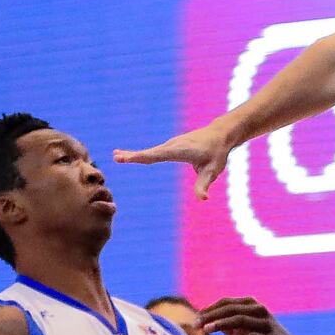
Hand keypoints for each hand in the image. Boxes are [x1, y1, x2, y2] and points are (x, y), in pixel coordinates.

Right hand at [113, 122, 232, 198]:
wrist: (219, 134)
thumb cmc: (217, 153)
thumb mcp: (213, 170)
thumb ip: (205, 184)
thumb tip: (204, 199)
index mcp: (179, 150)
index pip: (156, 155)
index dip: (139, 157)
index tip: (124, 157)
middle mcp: (172, 145)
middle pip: (149, 153)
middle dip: (132, 155)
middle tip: (115, 156)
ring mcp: (170, 145)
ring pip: (150, 152)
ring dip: (133, 155)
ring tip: (117, 156)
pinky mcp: (171, 147)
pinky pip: (154, 152)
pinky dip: (141, 155)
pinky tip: (130, 156)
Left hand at [195, 298, 303, 334]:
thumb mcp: (240, 331)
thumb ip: (225, 325)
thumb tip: (203, 320)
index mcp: (251, 305)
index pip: (226, 303)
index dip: (210, 309)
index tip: (196, 319)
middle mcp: (259, 310)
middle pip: (231, 309)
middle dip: (212, 316)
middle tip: (196, 324)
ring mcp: (266, 323)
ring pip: (240, 319)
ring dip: (221, 324)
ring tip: (206, 330)